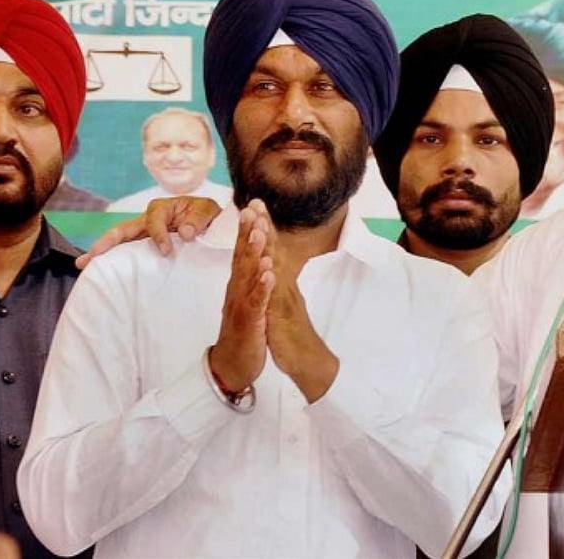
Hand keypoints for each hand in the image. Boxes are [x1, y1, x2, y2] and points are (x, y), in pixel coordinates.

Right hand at [77, 196, 222, 268]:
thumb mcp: (208, 211)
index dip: (158, 235)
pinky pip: (127, 251)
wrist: (212, 224)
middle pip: (123, 229)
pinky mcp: (145, 246)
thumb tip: (186, 233)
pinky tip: (102, 272)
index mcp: (163, 208)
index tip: (166, 251)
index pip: (154, 221)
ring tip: (83, 265)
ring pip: (120, 241)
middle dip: (106, 242)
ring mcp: (144, 233)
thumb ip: (198, 219)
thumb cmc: (207, 215)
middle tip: (91, 256)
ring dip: (102, 252)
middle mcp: (148, 219)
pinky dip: (115, 260)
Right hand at [209, 199, 274, 391]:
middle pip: (242, 256)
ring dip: (254, 254)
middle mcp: (237, 290)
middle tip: (251, 208)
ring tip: (260, 233)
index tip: (253, 205)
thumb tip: (255, 256)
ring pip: (248, 275)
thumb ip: (250, 278)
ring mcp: (242, 305)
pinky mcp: (249, 322)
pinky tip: (269, 273)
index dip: (248, 228)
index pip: (243, 251)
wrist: (233, 364)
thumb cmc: (243, 330)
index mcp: (240, 284)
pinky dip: (262, 287)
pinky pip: (255, 302)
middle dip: (247, 232)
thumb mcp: (248, 300)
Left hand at [263, 218, 338, 402]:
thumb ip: (279, 285)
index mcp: (281, 283)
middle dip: (265, 226)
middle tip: (256, 202)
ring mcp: (284, 300)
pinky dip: (272, 281)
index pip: (271, 250)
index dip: (263, 228)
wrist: (308, 361)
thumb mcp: (283, 304)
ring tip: (261, 224)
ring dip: (269, 246)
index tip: (255, 206)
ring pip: (276, 268)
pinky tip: (270, 266)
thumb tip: (275, 268)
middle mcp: (284, 286)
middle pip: (274, 251)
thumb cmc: (293, 334)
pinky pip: (276, 297)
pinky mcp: (282, 317)